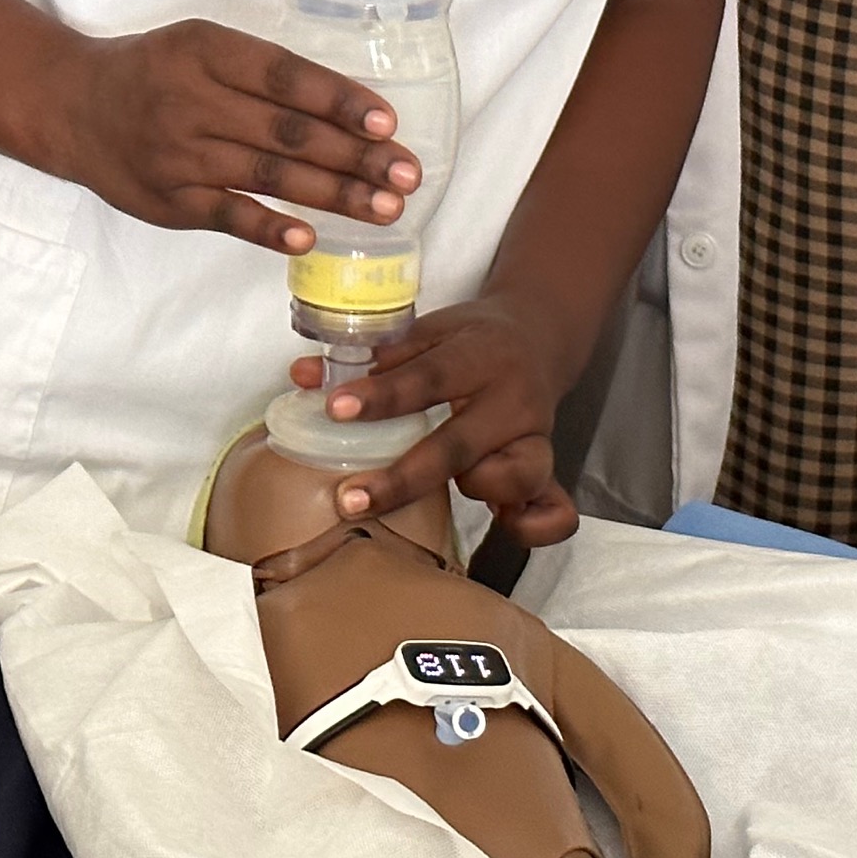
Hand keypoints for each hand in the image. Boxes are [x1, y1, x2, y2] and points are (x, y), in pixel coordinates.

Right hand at [50, 20, 416, 253]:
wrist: (73, 106)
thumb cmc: (155, 71)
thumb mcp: (201, 44)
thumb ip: (262, 71)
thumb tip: (348, 108)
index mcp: (209, 52)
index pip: (285, 76)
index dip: (339, 100)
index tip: (387, 122)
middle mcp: (194, 101)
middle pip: (288, 131)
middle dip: (356, 155)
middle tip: (407, 174)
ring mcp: (181, 155)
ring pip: (269, 175)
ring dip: (333, 194)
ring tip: (385, 208)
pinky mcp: (171, 201)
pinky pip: (228, 215)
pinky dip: (269, 227)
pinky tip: (309, 238)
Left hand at [287, 294, 578, 546]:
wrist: (540, 334)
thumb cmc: (472, 339)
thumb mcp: (430, 331)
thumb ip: (373, 357)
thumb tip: (302, 377)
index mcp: (480, 356)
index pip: (429, 377)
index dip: (382, 396)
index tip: (334, 410)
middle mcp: (514, 399)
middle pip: (459, 444)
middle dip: (403, 477)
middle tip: (350, 499)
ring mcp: (536, 436)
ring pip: (518, 476)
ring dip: (477, 491)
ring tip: (444, 497)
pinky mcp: (549, 467)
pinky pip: (554, 511)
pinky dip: (531, 526)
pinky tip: (501, 524)